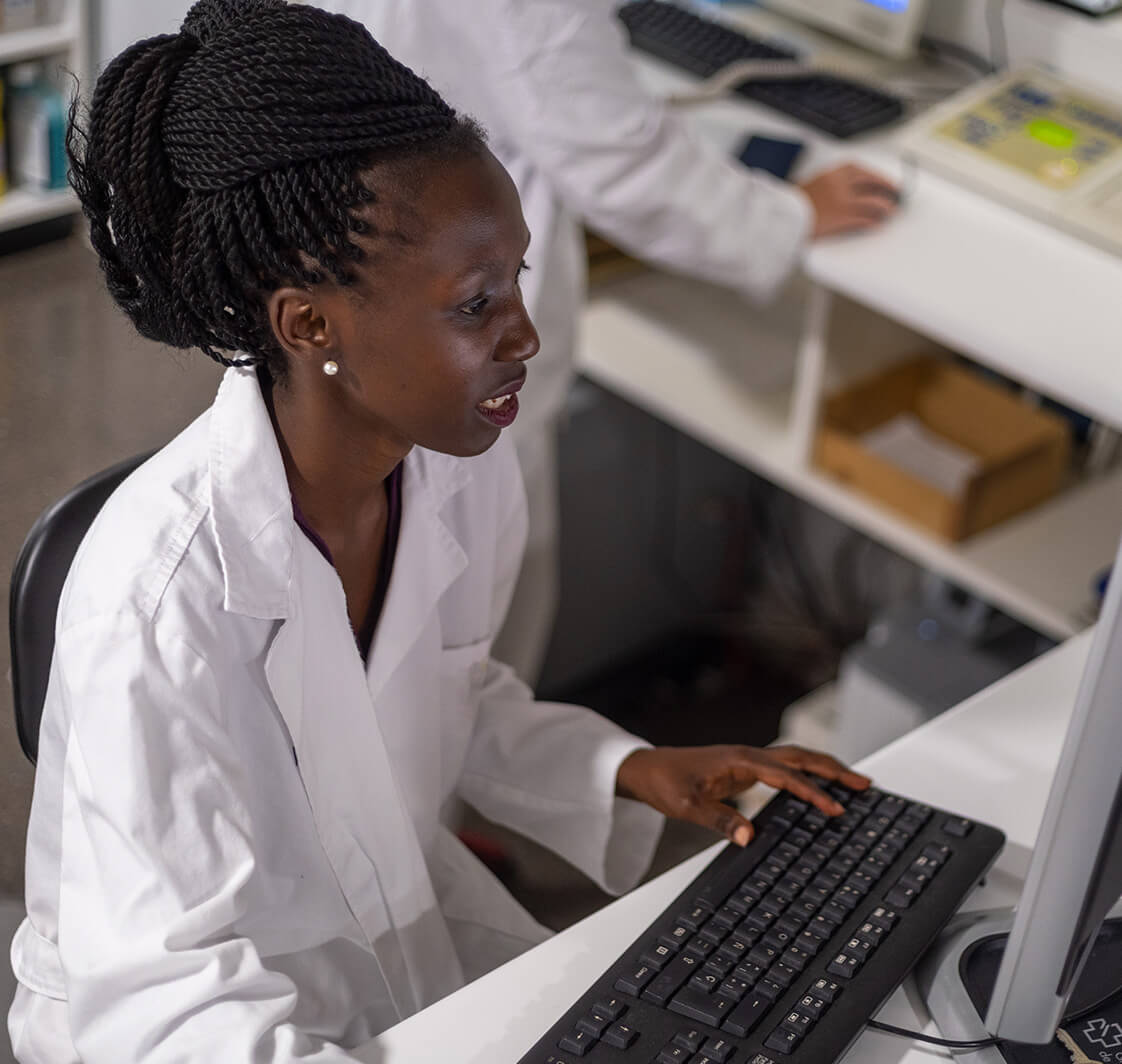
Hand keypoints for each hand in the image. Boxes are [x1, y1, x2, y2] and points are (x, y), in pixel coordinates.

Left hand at [616, 744, 870, 845]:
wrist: (647, 768)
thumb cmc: (665, 783)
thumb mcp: (687, 806)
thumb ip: (719, 819)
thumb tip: (751, 837)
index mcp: (739, 760)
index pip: (785, 775)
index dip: (812, 792)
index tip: (836, 809)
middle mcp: (748, 755)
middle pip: (800, 757)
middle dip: (834, 770)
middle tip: (865, 785)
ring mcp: (748, 760)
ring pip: (795, 758)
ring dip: (824, 768)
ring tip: (854, 783)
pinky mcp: (745, 768)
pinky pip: (785, 768)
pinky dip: (807, 773)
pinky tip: (819, 788)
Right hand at [799, 163, 898, 237]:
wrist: (782, 216)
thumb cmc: (793, 203)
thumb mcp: (814, 184)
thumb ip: (832, 183)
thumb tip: (850, 190)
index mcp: (833, 172)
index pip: (862, 170)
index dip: (878, 176)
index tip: (886, 181)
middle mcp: (840, 183)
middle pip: (872, 183)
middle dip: (887, 189)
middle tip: (897, 194)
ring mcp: (842, 200)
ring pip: (873, 202)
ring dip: (885, 207)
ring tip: (890, 212)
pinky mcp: (841, 217)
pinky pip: (864, 219)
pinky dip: (872, 222)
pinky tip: (876, 224)